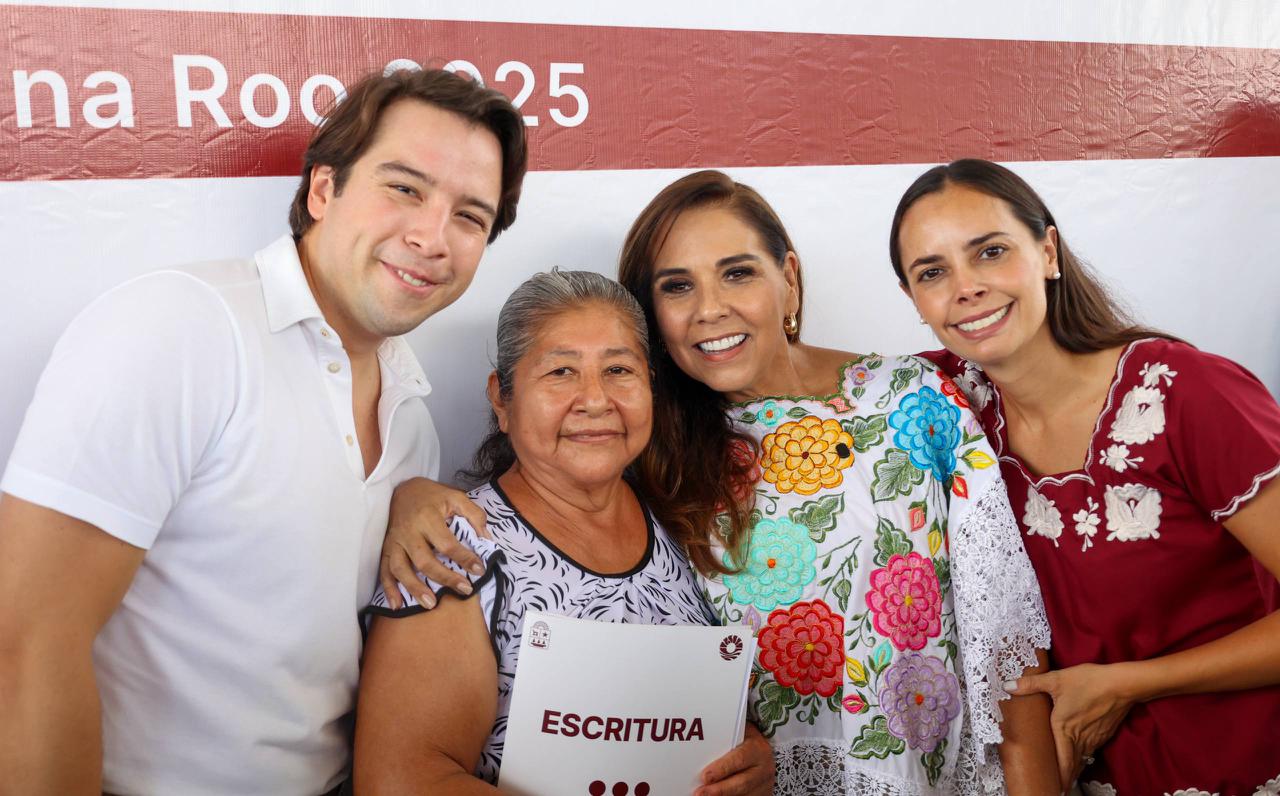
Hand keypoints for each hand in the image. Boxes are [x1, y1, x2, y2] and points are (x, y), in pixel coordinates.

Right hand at [379, 478, 490, 609]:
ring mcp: (395, 541)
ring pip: (401, 568)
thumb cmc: (433, 496)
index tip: (479, 570)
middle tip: (464, 590)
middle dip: (444, 578)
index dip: (464, 558)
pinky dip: (389, 588)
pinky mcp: (386, 548)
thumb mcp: (456, 497)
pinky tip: (397, 604)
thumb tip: (487, 539)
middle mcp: (409, 531)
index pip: (447, 543)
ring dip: (414, 588)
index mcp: (428, 517)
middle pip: (424, 560)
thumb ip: (474, 515)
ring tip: (430, 604)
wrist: (403, 489)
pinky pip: (384, 570)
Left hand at [694, 723, 773, 795]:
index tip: (705, 776)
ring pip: (744, 795)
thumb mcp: (737, 734)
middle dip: (719, 790)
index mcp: (757, 749)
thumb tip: (700, 747)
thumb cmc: (744, 740)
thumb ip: (723, 741)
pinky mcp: (763, 794)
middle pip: (741, 783)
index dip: (722, 769)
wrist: (761, 750)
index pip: (739, 759)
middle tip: (700, 792)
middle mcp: (763, 768)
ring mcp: (764, 784)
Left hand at [1004, 662, 1134, 785]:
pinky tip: (1082, 756)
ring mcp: (1094, 736)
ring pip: (1083, 758)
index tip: (1055, 788)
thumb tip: (1007, 686)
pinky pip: (1092, 749)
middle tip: (1059, 788)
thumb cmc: (1088, 681)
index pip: (1062, 760)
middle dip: (1066, 777)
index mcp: (1064, 728)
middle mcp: (1080, 737)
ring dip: (1075, 768)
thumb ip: (1031, 684)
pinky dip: (1085, 757)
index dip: (1059, 776)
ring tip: (1067, 777)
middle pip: (1073, 764)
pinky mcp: (1105, 733)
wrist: (1122, 684)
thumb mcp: (1056, 679)